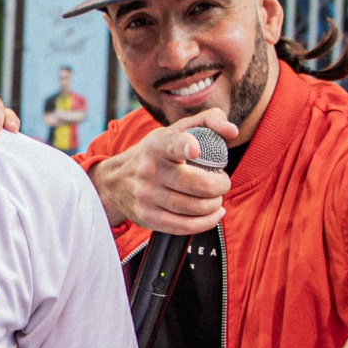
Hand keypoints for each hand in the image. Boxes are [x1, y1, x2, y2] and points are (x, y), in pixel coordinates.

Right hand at [90, 108, 239, 234]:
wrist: (115, 182)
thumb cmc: (155, 154)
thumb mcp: (175, 130)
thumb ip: (208, 121)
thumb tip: (232, 131)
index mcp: (157, 146)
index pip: (171, 145)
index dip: (185, 146)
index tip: (195, 149)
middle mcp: (149, 171)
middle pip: (198, 185)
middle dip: (221, 185)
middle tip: (222, 182)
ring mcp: (147, 197)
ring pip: (195, 208)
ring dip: (215, 204)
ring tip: (216, 198)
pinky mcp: (148, 218)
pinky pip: (185, 226)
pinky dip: (206, 222)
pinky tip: (213, 214)